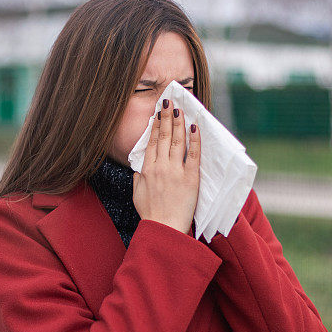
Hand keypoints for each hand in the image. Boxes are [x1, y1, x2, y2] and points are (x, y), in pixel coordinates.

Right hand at [133, 98, 200, 235]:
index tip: (158, 113)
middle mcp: (160, 167)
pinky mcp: (190, 178)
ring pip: (176, 141)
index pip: (152, 142)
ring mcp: (175, 171)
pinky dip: (195, 140)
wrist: (164, 229)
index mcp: (147, 170)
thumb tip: (140, 169)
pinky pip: (194, 155)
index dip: (155, 125)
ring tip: (179, 108)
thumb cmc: (151, 215)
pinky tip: (195, 127)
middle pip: (163, 136)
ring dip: (178, 122)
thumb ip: (139, 179)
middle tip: (168, 101)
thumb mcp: (137, 194)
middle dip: (166, 117)